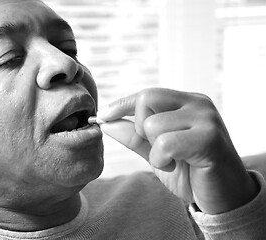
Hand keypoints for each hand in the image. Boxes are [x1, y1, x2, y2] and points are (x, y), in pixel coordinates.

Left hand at [98, 88, 258, 213]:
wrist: (222, 197)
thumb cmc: (190, 172)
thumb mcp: (155, 152)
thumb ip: (134, 136)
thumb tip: (106, 122)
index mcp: (186, 102)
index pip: (146, 94)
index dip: (121, 105)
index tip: (102, 116)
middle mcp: (198, 104)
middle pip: (145, 100)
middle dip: (141, 128)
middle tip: (158, 148)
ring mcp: (206, 118)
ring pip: (152, 125)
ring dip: (154, 151)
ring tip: (172, 160)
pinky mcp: (209, 138)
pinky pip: (165, 143)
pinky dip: (162, 160)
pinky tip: (177, 166)